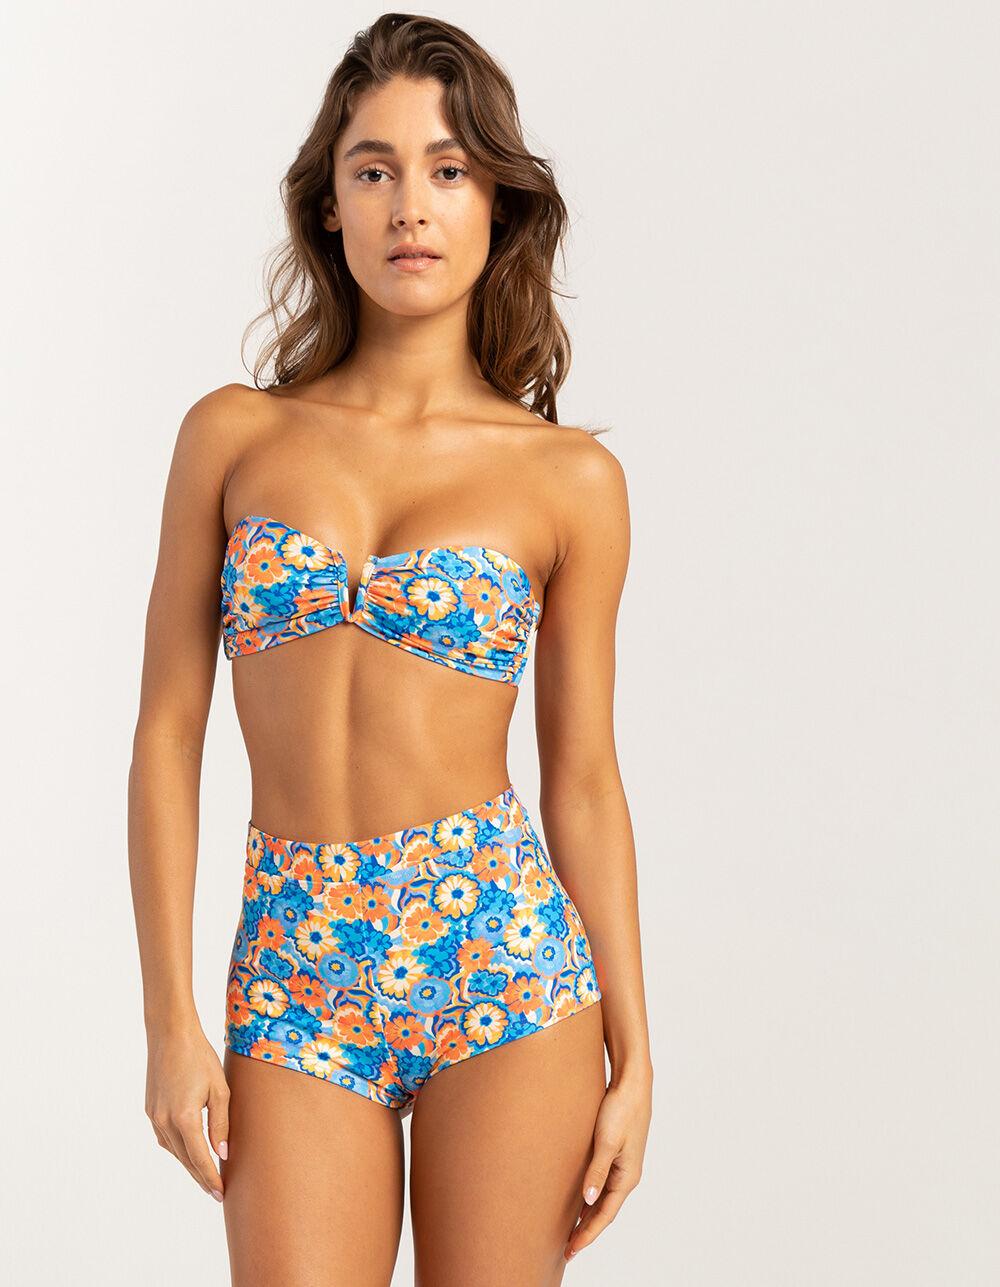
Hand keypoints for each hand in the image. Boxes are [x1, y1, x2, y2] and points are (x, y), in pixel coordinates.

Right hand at [145, 1022, 230, 1201]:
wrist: (170, 1035)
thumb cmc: (200, 1058)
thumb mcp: (219, 1089)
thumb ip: (221, 1123)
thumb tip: (222, 1154)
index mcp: (184, 1118)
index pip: (200, 1158)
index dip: (211, 1178)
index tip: (221, 1193)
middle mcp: (165, 1122)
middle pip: (186, 1159)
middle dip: (201, 1177)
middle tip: (216, 1192)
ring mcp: (154, 1117)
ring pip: (174, 1151)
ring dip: (189, 1164)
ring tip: (205, 1175)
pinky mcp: (150, 1111)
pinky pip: (165, 1138)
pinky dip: (178, 1148)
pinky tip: (189, 1151)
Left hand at [565, 1066, 652, 1260]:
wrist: (632, 1083)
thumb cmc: (621, 1109)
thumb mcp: (607, 1141)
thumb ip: (597, 1170)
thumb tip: (588, 1199)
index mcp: (627, 1177)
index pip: (605, 1215)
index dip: (588, 1234)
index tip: (571, 1250)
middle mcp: (627, 1175)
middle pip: (604, 1211)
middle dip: (587, 1230)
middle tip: (567, 1248)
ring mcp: (622, 1164)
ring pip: (603, 1198)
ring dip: (588, 1215)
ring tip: (571, 1231)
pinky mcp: (616, 1152)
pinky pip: (602, 1183)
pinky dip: (590, 1196)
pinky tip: (579, 1199)